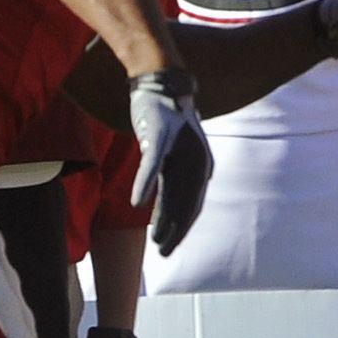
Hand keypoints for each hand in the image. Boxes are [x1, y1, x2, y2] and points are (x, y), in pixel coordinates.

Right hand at [128, 67, 213, 252]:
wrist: (162, 84)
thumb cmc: (169, 120)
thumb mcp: (178, 149)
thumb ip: (178, 171)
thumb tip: (185, 191)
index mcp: (200, 166)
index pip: (192, 205)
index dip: (182, 227)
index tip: (170, 245)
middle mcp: (195, 161)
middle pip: (184, 204)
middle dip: (175, 230)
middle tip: (165, 252)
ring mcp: (178, 151)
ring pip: (171, 192)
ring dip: (163, 218)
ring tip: (157, 240)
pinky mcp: (160, 138)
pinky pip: (152, 167)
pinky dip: (144, 185)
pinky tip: (138, 204)